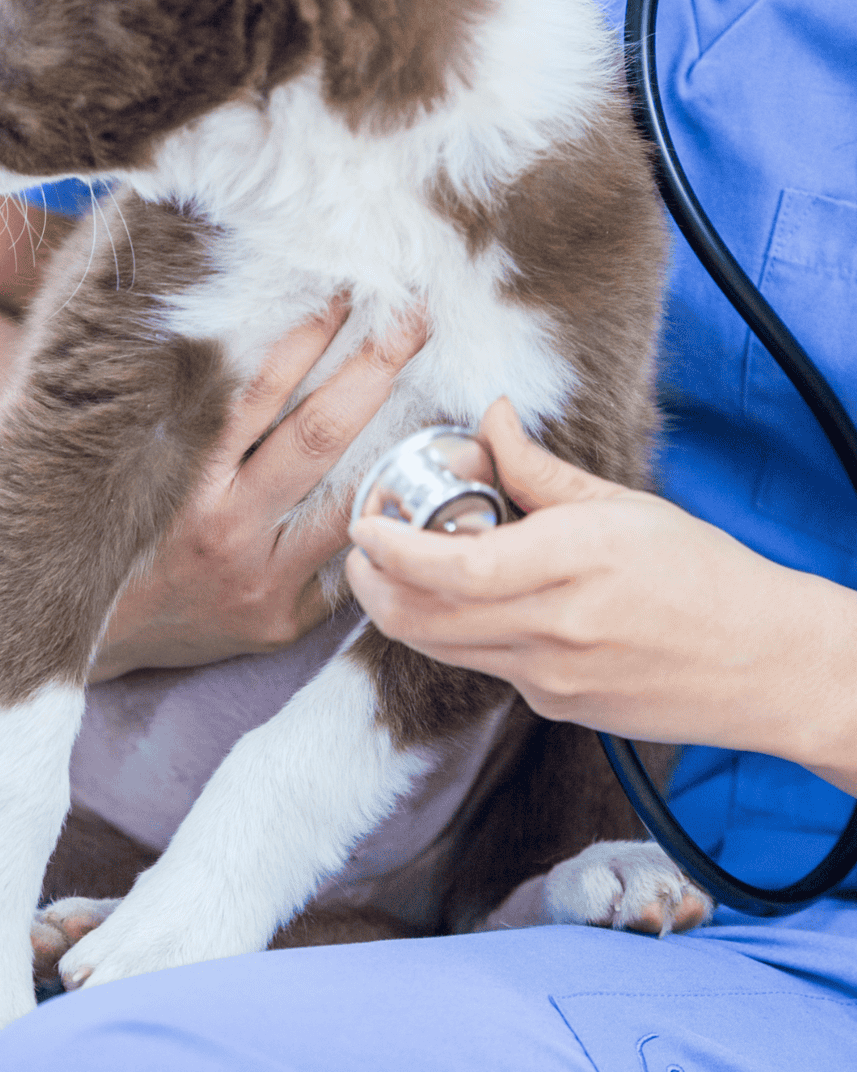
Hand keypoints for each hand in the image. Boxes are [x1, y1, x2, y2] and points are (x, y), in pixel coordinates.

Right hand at [89, 302, 426, 680]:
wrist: (78, 642)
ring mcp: (261, 583)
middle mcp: (225, 531)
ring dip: (397, 446)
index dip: (307, 338)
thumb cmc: (92, 532)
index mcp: (179, 484)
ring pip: (349, 503)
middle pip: (318, 437)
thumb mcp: (97, 463)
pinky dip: (375, 519)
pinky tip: (408, 481)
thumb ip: (142, 403)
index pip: (259, 395)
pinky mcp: (283, 622)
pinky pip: (344, 562)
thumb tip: (171, 319)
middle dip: (374, 369)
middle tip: (414, 318)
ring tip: (438, 394)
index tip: (346, 293)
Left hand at [347, 398, 856, 789]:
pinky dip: (457, 633)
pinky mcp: (555, 708)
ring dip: (401, 610)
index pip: (450, 569)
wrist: (766, 664)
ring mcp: (551, 679)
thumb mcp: (621, 505)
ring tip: (397, 569)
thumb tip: (492, 420)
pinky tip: (474, 602)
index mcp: (570, 564)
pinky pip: (483, 668)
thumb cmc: (703, 575)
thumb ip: (539, 470)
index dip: (390, 551)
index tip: (365, 523)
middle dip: (371, 584)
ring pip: (439, 649)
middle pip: (421, 620)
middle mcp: (553, 629)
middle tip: (362, 548)